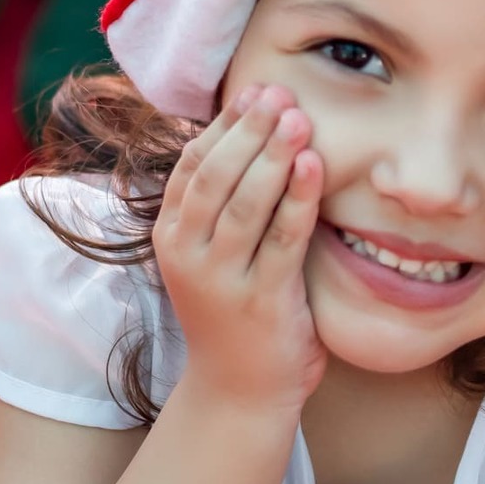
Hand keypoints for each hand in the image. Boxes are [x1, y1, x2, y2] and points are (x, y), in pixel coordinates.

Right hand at [152, 84, 328, 415]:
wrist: (239, 391)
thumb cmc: (234, 312)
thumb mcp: (213, 254)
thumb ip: (224, 203)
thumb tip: (253, 132)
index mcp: (171, 236)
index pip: (192, 166)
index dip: (224, 125)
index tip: (255, 92)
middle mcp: (188, 255)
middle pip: (215, 177)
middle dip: (248, 130)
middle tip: (280, 93)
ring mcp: (222, 280)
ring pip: (244, 204)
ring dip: (272, 155)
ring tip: (299, 117)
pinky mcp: (262, 301)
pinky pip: (281, 239)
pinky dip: (297, 198)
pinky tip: (312, 165)